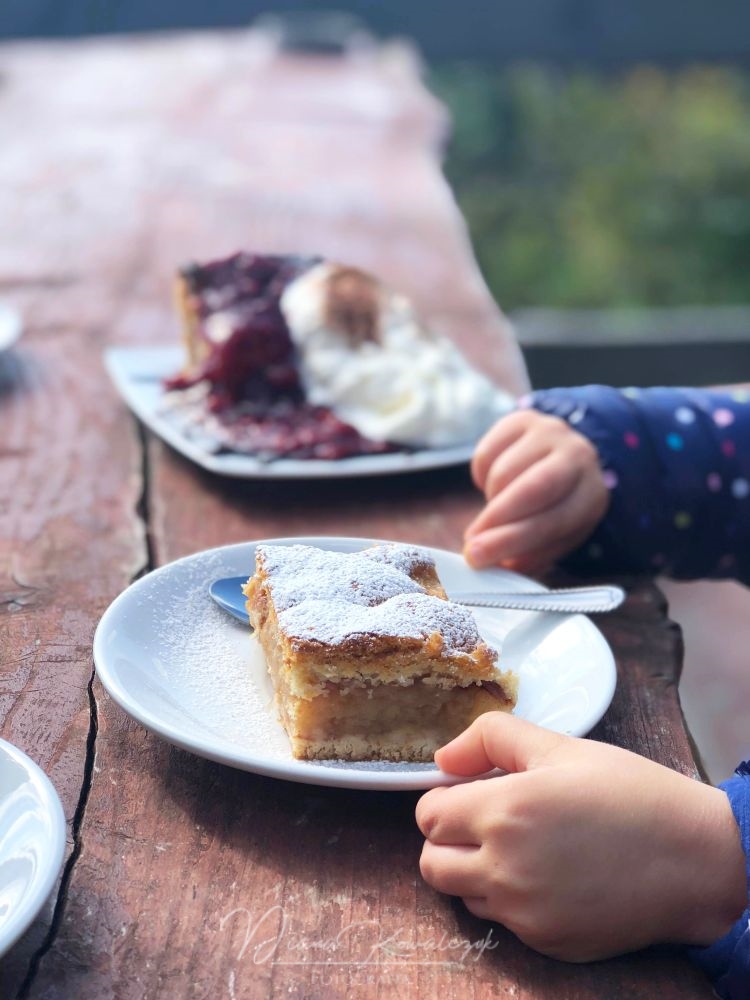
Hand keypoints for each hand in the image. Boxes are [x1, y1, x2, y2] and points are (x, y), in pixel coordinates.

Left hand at [416, 713, 745, 961]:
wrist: (695, 859)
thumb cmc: (631, 794)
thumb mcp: (561, 746)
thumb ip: (491, 739)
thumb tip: (444, 757)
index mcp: (504, 810)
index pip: (427, 815)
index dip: (444, 799)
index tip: (468, 792)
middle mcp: (505, 868)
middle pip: (432, 863)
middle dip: (448, 839)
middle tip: (483, 821)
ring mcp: (524, 913)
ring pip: (463, 894)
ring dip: (475, 871)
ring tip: (521, 846)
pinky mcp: (546, 942)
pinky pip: (504, 922)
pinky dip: (512, 901)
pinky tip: (550, 876)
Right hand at [464, 409, 609, 572]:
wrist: (560, 456)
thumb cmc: (553, 507)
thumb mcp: (552, 537)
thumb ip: (526, 556)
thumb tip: (492, 566)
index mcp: (591, 497)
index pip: (552, 522)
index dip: (512, 540)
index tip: (478, 558)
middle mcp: (578, 458)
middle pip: (533, 489)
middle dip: (496, 520)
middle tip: (470, 543)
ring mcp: (551, 433)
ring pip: (504, 472)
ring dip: (490, 500)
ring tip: (496, 509)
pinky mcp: (522, 419)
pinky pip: (486, 453)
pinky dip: (481, 476)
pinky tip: (495, 484)